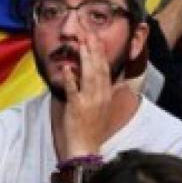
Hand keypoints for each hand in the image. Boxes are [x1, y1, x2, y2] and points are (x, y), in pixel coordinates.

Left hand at [61, 33, 116, 157]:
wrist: (86, 148)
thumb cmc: (93, 129)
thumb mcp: (104, 108)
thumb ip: (107, 92)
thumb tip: (114, 81)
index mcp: (106, 94)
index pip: (105, 70)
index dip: (101, 54)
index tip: (97, 41)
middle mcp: (100, 95)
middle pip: (99, 69)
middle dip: (94, 51)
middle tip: (90, 35)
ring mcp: (89, 101)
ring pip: (89, 76)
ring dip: (85, 59)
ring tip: (81, 45)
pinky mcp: (77, 107)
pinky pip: (73, 90)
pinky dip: (70, 78)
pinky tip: (67, 68)